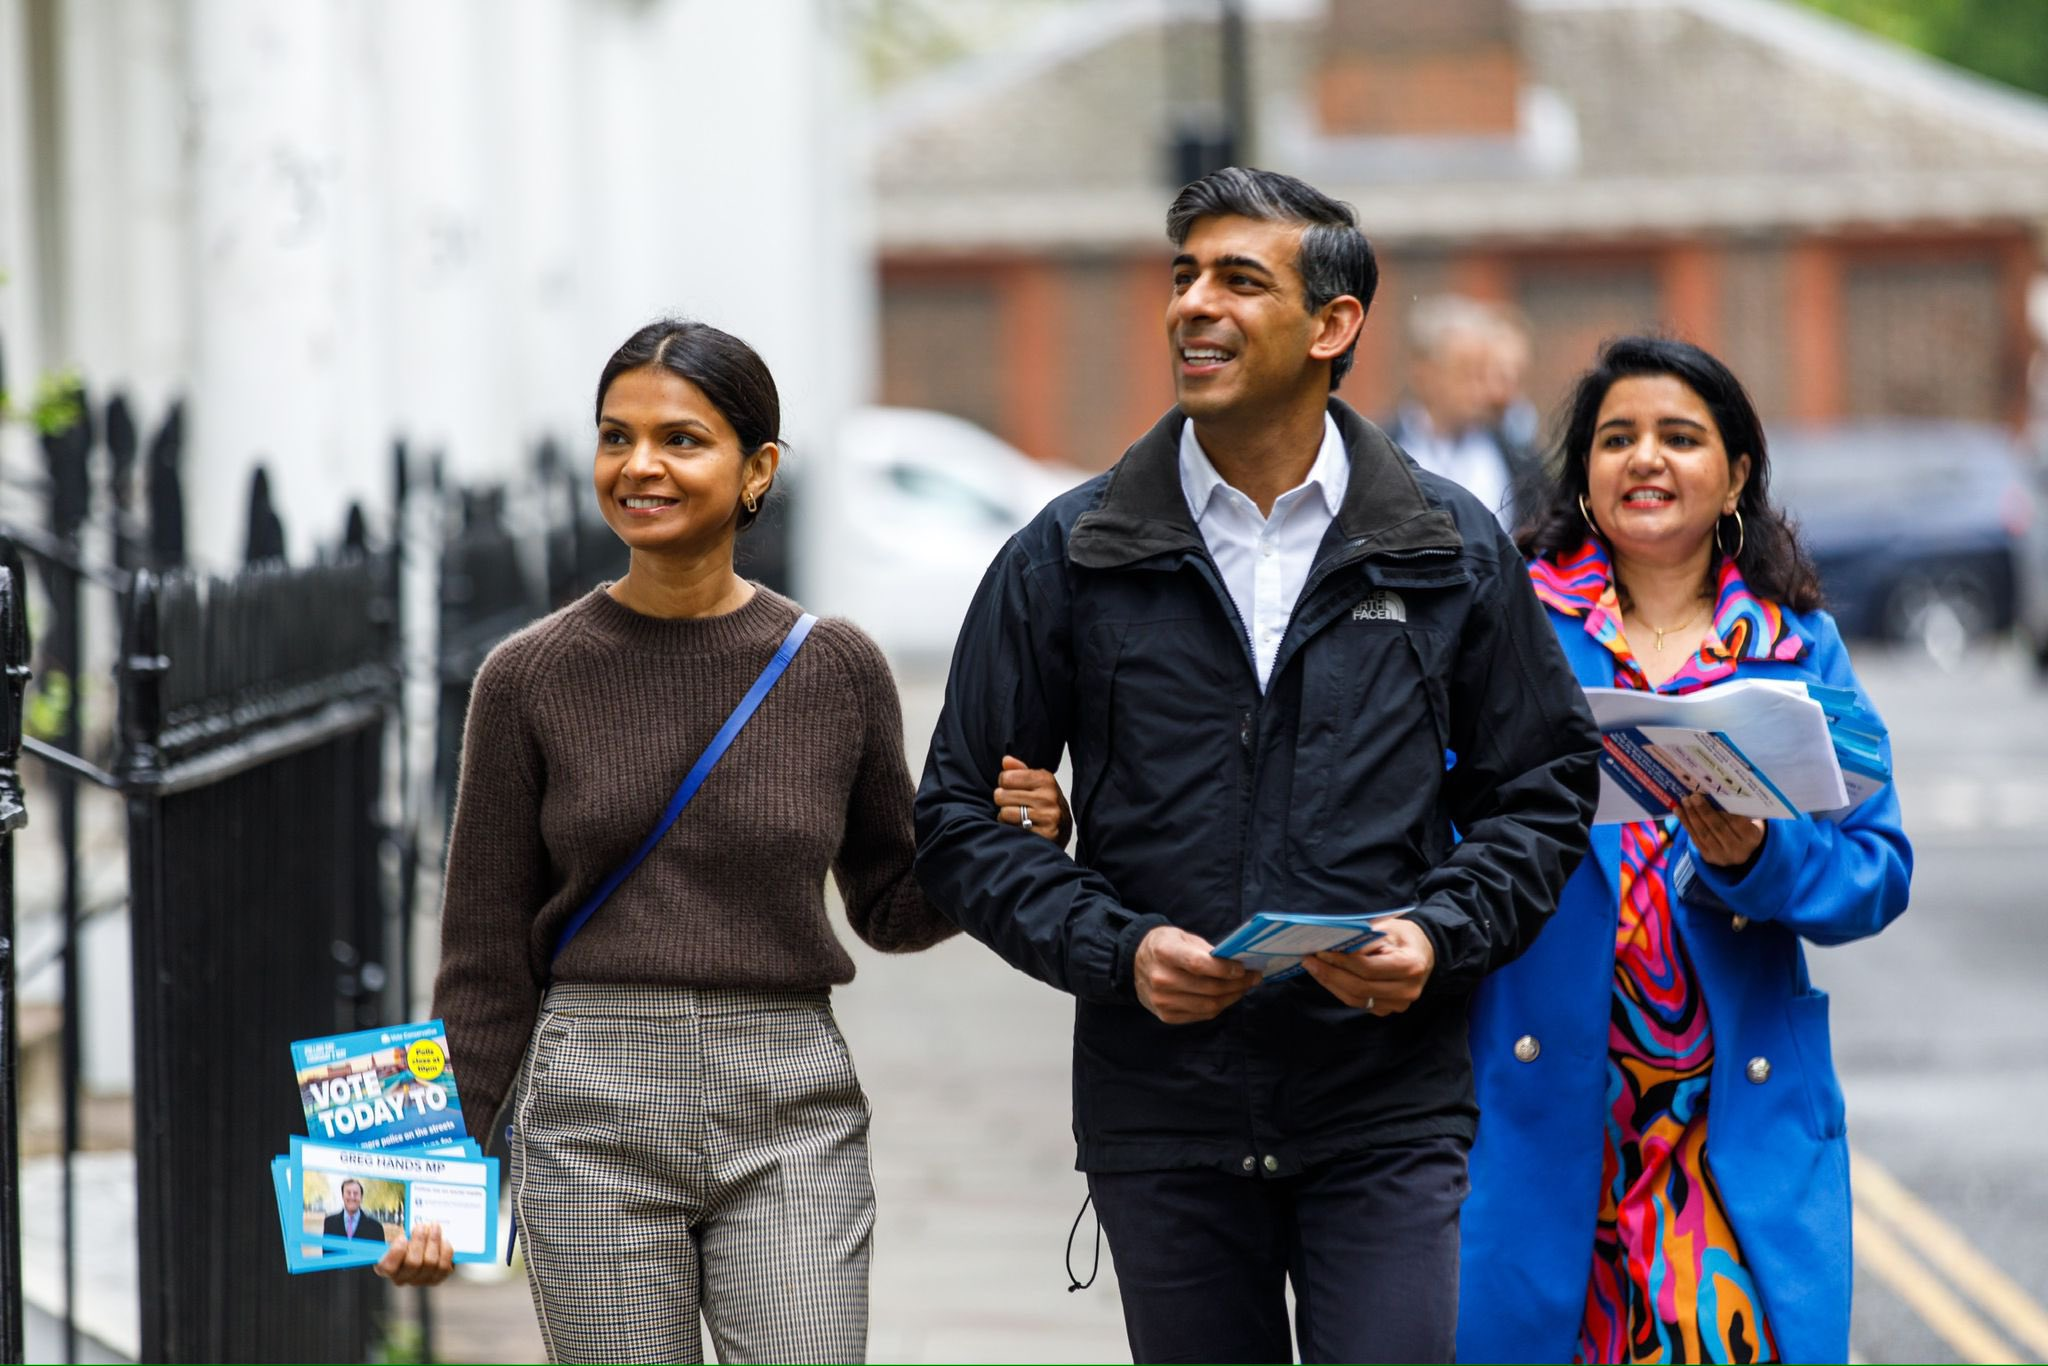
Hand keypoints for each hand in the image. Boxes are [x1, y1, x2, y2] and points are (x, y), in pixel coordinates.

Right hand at [374, 1221, 454, 1286]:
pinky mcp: (436, 1278)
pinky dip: (445, 1251)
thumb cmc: (405, 1237)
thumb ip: (394, 1231)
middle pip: (413, 1263)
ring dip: (434, 1241)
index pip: (388, 1267)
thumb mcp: (395, 1231)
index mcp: (386, 1267)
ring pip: (430, 1263)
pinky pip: (444, 1266)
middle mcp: (402, 1278)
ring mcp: (419, 1280)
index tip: (403, 1237)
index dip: (396, 1253)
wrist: (421, 1243)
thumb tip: (403, 1227)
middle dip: (419, 1241)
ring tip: (434, 1227)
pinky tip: (443, 1240)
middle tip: (422, 1226)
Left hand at [994, 755, 1069, 844]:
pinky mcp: (1044, 835)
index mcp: (1046, 779)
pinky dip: (1012, 829)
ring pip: (1005, 813)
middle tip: (1014, 805)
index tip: (1012, 788)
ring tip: (1017, 816)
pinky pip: (1012, 829)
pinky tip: (1022, 827)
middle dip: (1003, 801)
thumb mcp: (1036, 783)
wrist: (1063, 829)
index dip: (1004, 784)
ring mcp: (1047, 817)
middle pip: (1001, 795)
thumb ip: (1020, 771)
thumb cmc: (1046, 803)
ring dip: (1006, 817)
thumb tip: (1006, 760)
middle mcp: (1048, 797)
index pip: (1006, 777)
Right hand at [1134, 925, 1258, 1023]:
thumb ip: (1207, 950)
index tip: (1244, 968)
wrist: (1134, 963)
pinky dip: (1218, 1007)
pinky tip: (1227, 997)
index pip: (1199, 964)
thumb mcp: (1182, 937)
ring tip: (1243, 988)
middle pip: (1208, 988)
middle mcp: (1160, 978)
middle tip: (1253, 978)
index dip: (1225, 969)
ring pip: (1208, 1006)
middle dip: (1237, 984)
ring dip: (1232, 997)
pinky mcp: (1165, 1015)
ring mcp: (1162, 1000)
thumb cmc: (1164, 946)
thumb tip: (1237, 963)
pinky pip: (1201, 1015)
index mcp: (1164, 952)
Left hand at [1300, 917, 1435, 1014]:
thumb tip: (1332, 945)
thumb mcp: (1388, 928)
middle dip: (1330, 974)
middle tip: (1309, 960)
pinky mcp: (1388, 1010)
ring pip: (1356, 999)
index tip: (1320, 951)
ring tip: (1314, 968)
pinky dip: (1340, 990)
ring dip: (1331, 983)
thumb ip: (1363, 937)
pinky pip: (1359, 1004)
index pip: (1368, 968)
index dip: (1341, 961)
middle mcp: (1407, 990)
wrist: (1424, 954)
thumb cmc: (1404, 937)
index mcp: (1410, 966)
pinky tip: (1328, 977)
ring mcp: (1398, 1004)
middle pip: (1360, 987)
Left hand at [1676, 793, 1765, 869]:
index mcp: (1752, 838)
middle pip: (1718, 827)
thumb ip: (1738, 811)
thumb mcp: (1749, 820)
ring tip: (1684, 801)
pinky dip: (1686, 823)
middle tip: (1693, 796)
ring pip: (1704, 833)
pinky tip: (1679, 811)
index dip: (1723, 810)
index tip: (1711, 795)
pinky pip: (1695, 838)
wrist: (1741, 852)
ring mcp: (1722, 856)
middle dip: (1704, 810)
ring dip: (1691, 815)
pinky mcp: (1708, 857)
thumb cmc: (1745, 829)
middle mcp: (1738, 850)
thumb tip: (1717, 792)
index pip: (1737, 822)